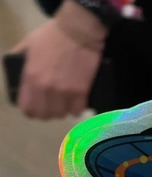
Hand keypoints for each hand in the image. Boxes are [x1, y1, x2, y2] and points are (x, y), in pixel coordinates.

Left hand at [11, 0, 106, 118]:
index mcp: (31, 77)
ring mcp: (65, 92)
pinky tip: (75, 101)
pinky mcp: (81, 93)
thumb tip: (16, 72)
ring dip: (62, 110)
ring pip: (61, 115)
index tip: (34, 108)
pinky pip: (77, 111)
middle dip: (46, 112)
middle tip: (50, 105)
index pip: (27, 108)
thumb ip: (20, 59)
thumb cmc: (52, 35)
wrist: (78, 31)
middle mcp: (46, 89)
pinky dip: (76, 108)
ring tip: (63, 102)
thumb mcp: (28, 44)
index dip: (30, 110)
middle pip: (45, 115)